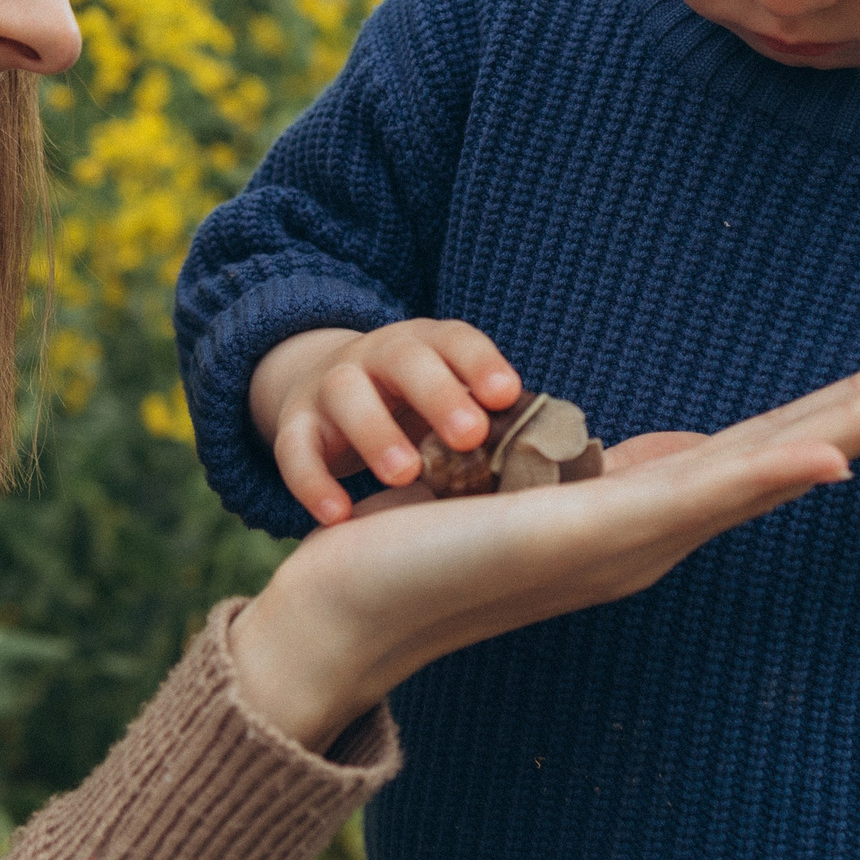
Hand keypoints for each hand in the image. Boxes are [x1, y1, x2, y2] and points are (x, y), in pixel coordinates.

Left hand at [228, 363, 859, 750]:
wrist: (350, 606)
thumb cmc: (431, 543)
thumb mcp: (537, 486)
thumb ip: (605, 472)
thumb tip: (666, 451)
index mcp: (652, 505)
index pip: (778, 444)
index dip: (858, 411)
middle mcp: (659, 527)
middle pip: (796, 451)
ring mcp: (634, 535)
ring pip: (769, 467)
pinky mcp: (593, 534)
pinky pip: (695, 497)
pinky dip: (767, 475)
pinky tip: (827, 459)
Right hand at [248, 321, 522, 523]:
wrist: (327, 395)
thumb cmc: (416, 412)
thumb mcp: (451, 403)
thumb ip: (493, 422)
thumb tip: (566, 464)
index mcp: (427, 346)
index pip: (456, 341)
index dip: (481, 364)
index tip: (508, 394)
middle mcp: (379, 357)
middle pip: (406, 360)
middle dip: (437, 394)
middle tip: (469, 436)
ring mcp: (332, 386)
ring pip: (347, 395)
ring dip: (376, 433)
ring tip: (405, 477)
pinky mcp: (295, 425)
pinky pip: (294, 450)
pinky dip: (312, 482)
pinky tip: (338, 518)